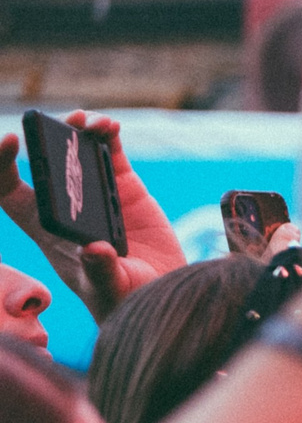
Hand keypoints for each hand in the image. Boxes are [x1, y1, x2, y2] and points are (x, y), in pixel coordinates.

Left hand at [0, 110, 185, 320]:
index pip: (8, 190)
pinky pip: (110, 153)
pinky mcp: (124, 187)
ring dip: (76, 130)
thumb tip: (94, 250)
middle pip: (43, 162)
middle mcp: (67, 205)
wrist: (164, 294)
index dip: (0, 164)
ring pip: (75, 151)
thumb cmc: (125, 300)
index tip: (10, 141)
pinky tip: (110, 127)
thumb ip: (100, 272)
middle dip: (44, 137)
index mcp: (47, 228)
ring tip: (89, 122)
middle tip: (56, 125)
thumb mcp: (109, 290)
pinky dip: (107, 135)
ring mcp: (95, 192)